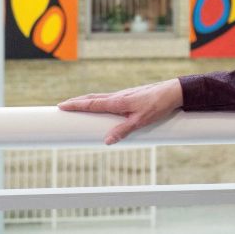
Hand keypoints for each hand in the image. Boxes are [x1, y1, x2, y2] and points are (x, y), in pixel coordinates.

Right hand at [58, 79, 183, 144]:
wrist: (173, 92)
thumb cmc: (158, 106)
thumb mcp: (140, 121)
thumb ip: (123, 131)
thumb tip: (106, 141)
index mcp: (118, 101)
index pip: (92, 103)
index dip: (75, 105)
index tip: (61, 106)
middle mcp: (118, 96)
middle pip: (93, 98)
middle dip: (77, 102)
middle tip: (62, 106)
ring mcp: (124, 95)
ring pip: (100, 97)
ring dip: (87, 100)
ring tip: (76, 105)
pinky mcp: (130, 96)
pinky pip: (109, 98)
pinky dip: (98, 101)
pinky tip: (99, 106)